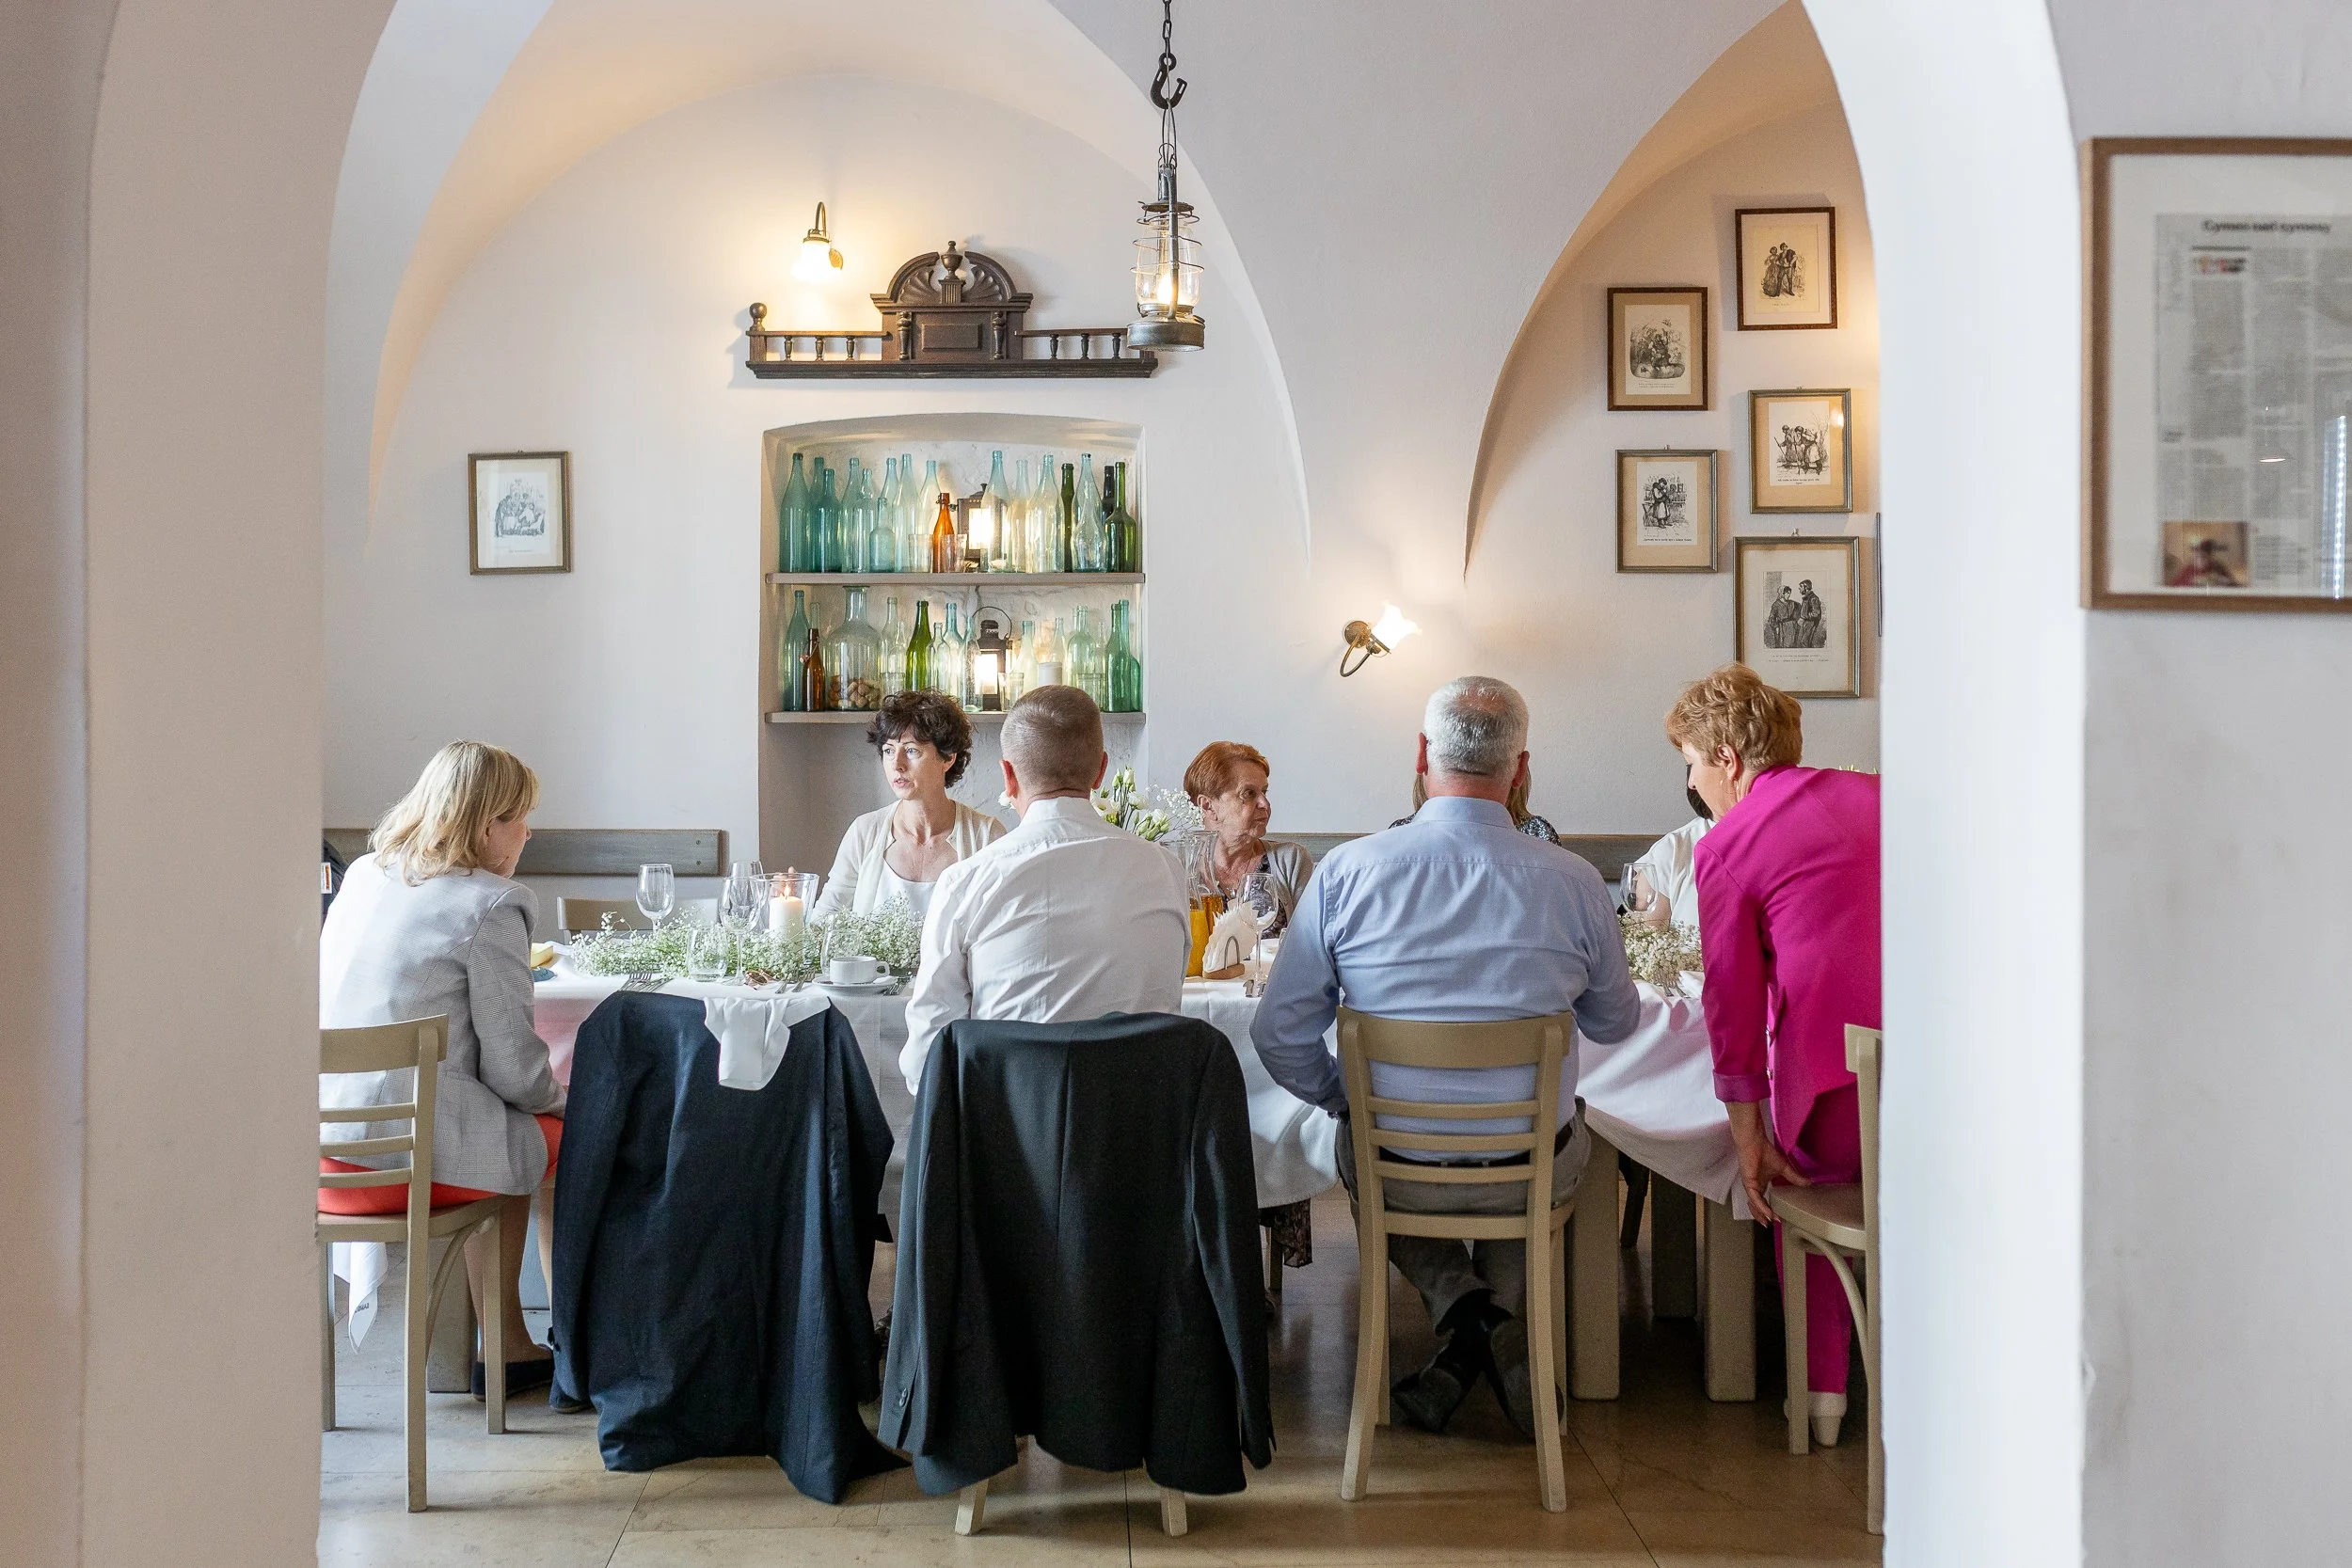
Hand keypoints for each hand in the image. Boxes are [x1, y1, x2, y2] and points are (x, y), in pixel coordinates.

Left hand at [1726, 1100, 1806, 1223]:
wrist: (1754, 1141)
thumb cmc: (1765, 1151)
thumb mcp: (1783, 1168)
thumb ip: (1794, 1177)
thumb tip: (1809, 1183)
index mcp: (1760, 1184)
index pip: (1763, 1201)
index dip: (1769, 1210)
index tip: (1778, 1219)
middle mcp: (1753, 1187)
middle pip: (1756, 1206)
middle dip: (1762, 1216)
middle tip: (1770, 1225)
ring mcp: (1750, 1185)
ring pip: (1753, 1205)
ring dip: (1761, 1214)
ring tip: (1768, 1222)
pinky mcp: (1748, 1182)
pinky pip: (1754, 1198)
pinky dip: (1761, 1206)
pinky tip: (1767, 1213)